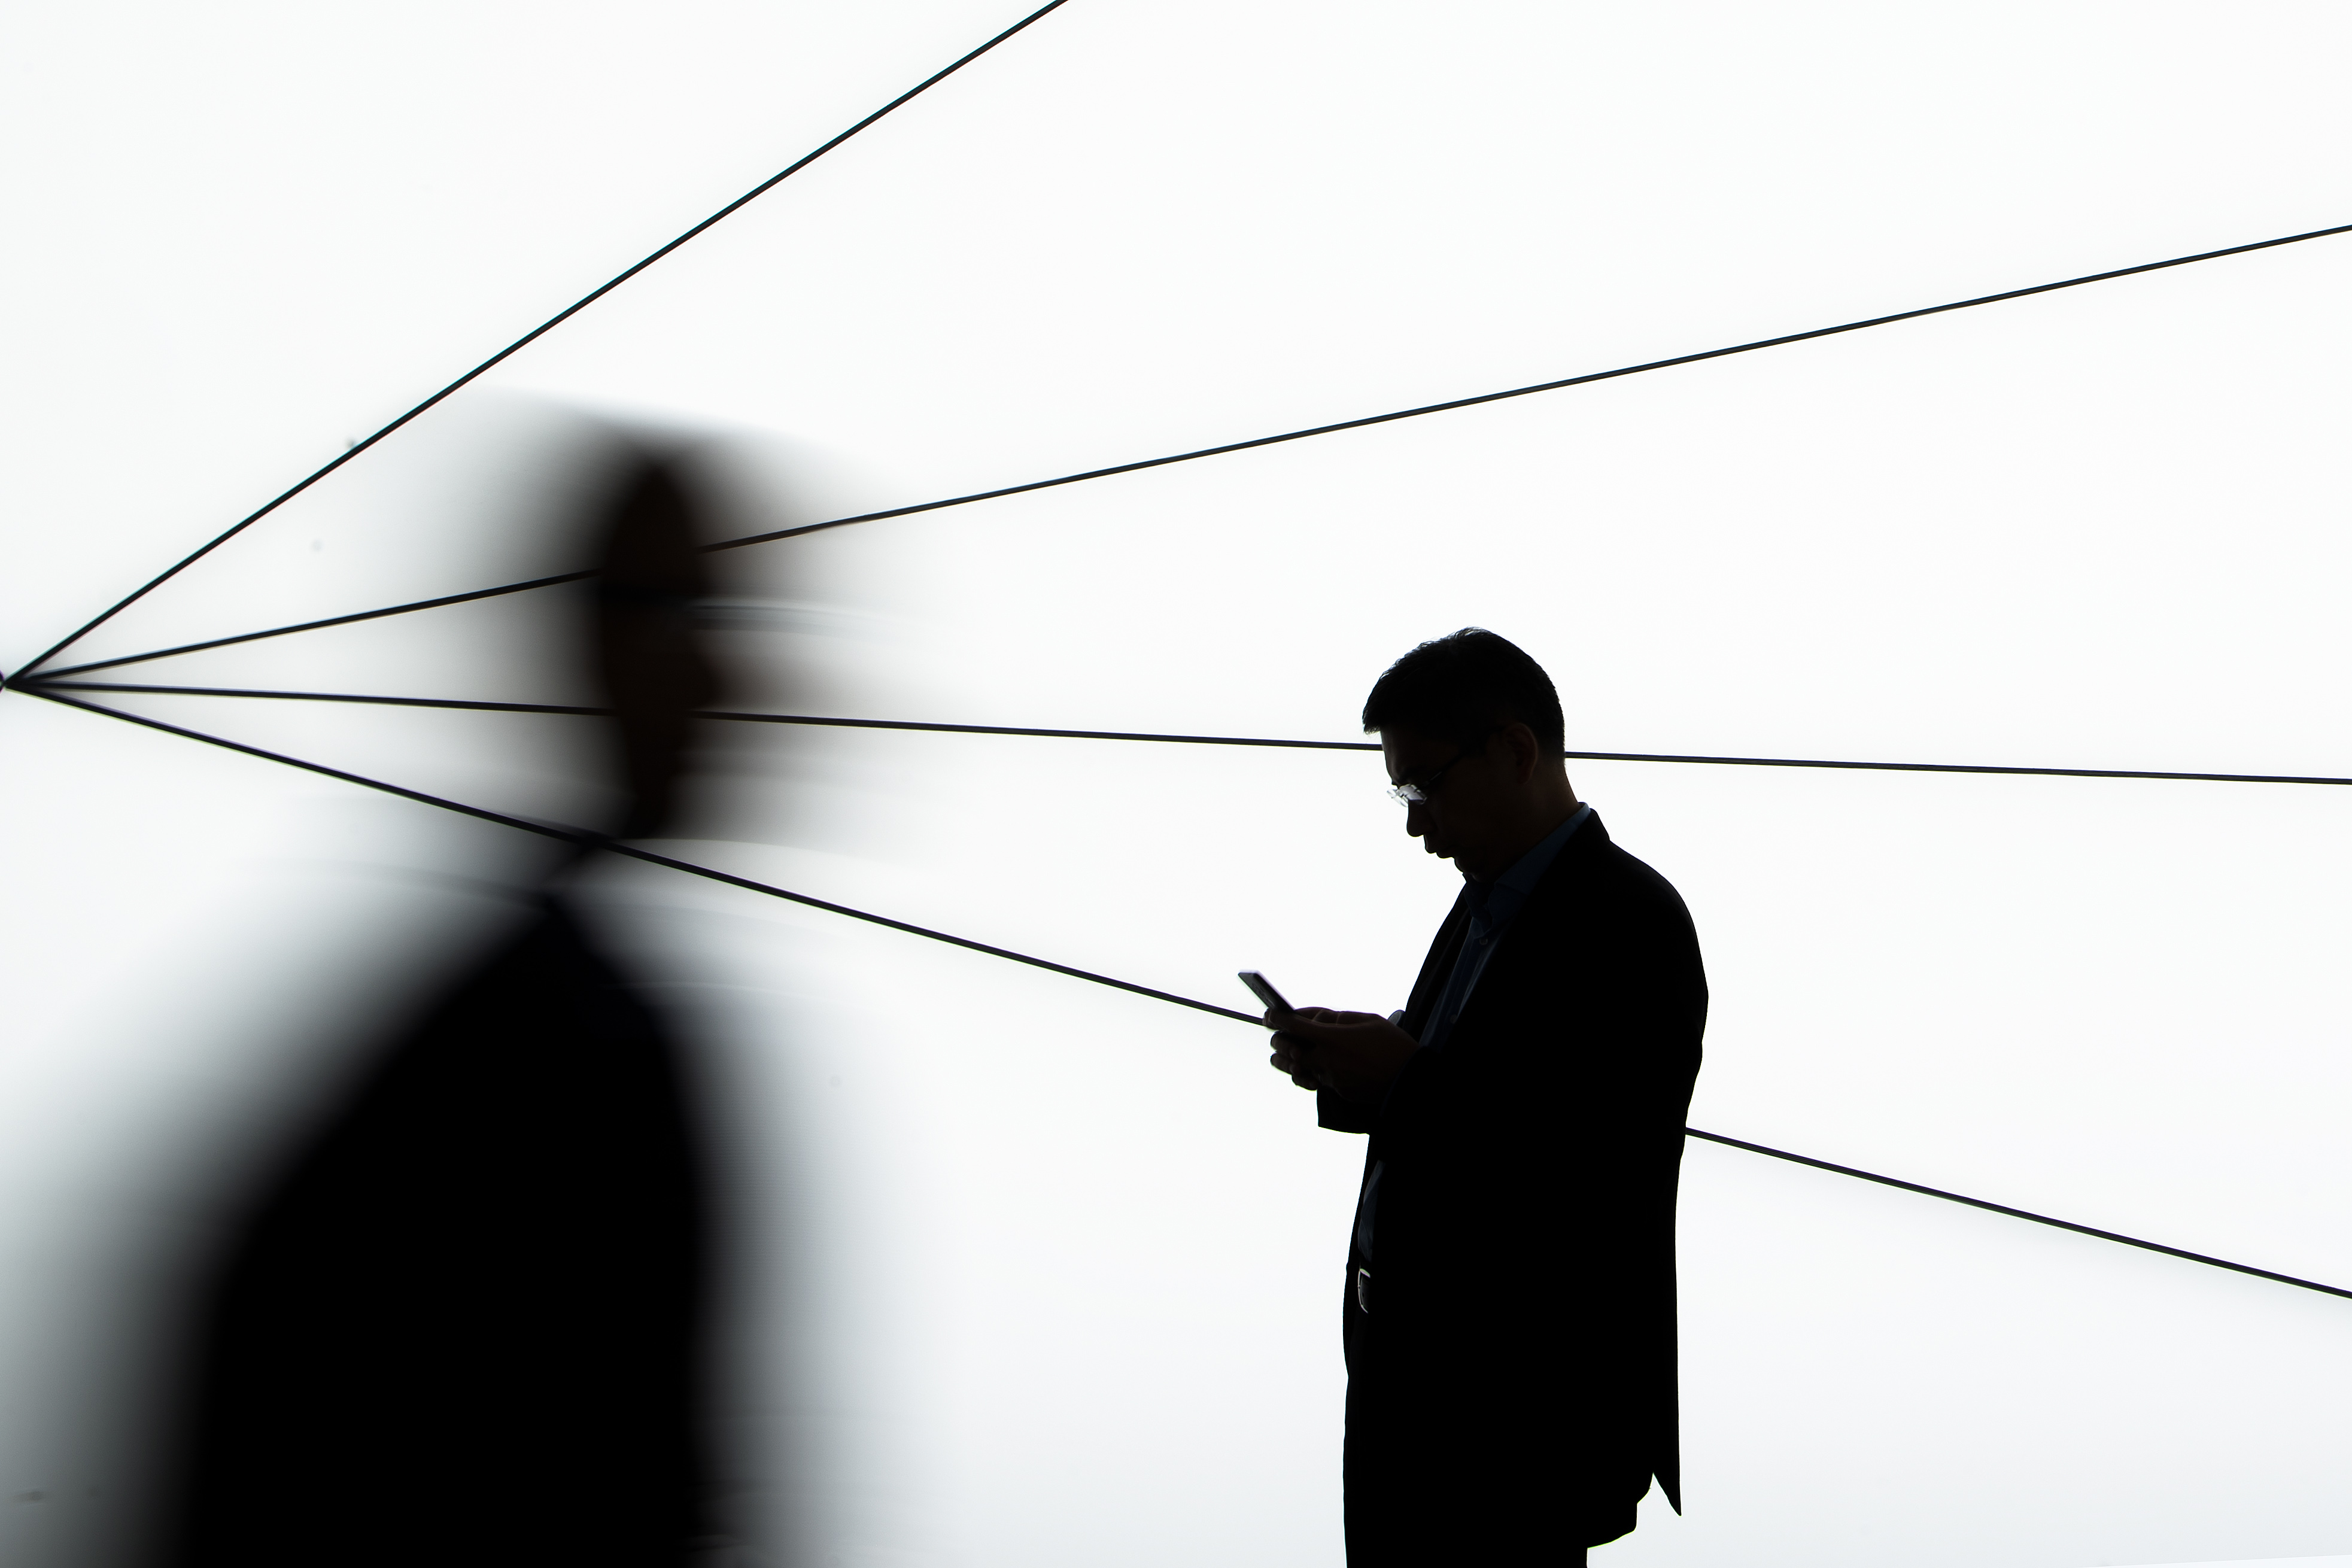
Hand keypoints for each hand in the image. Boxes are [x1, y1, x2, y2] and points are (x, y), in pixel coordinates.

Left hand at [1266, 1006, 1419, 1104]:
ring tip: (1276, 1057)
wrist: (1409, 1080)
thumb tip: (1320, 1020)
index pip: (1294, 1026)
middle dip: (1278, 1041)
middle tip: (1275, 1036)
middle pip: (1289, 1050)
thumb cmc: (1392, 1045)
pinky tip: (1301, 1072)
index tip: (1269, 1015)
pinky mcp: (1338, 1091)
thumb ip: (1341, 1018)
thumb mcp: (1368, 1020)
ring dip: (1284, 1062)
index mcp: (1333, 1038)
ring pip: (1297, 1071)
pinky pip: (1315, 1082)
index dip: (1277, 1019)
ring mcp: (1331, 1078)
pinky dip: (1305, 1075)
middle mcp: (1327, 1060)